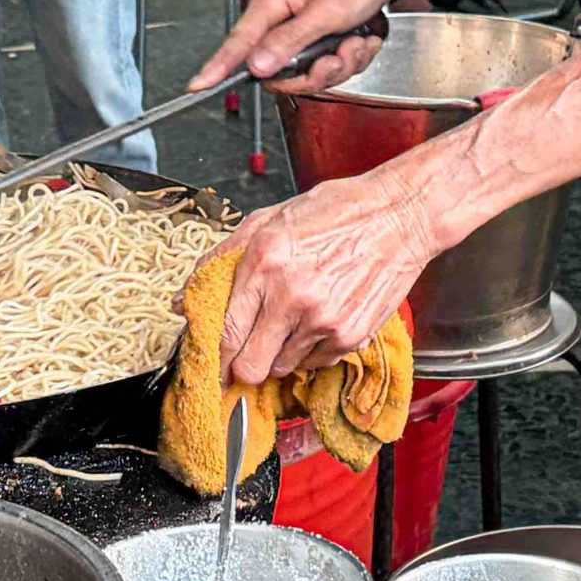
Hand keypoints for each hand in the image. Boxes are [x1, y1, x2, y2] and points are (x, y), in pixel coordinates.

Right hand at [190, 0, 399, 94]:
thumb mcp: (327, 11)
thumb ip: (290, 40)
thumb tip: (256, 65)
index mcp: (273, 0)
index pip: (238, 41)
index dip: (218, 66)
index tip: (198, 85)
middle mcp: (279, 16)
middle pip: (277, 69)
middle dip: (315, 71)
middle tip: (339, 55)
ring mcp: (296, 30)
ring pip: (304, 72)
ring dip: (338, 64)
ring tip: (356, 41)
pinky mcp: (313, 40)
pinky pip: (323, 68)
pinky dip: (347, 60)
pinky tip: (359, 40)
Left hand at [214, 165, 440, 382]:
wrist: (399, 215)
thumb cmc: (334, 212)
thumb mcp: (267, 220)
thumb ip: (220, 260)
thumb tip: (181, 301)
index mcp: (263, 262)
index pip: (224, 332)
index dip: (214, 356)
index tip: (213, 363)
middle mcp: (291, 295)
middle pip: (249, 368)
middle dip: (243, 366)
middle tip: (247, 353)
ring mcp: (323, 319)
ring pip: (282, 368)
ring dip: (280, 352)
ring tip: (294, 319)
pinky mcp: (351, 335)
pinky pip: (316, 364)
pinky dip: (312, 349)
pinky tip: (321, 317)